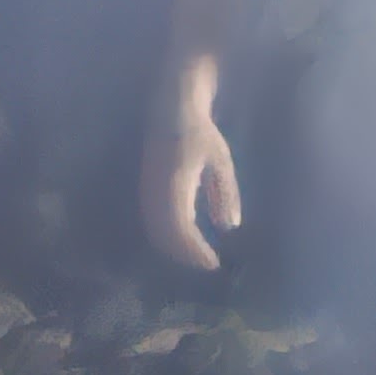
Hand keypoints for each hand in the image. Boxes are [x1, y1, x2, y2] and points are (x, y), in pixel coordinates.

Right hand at [143, 102, 240, 271]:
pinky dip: (169, 237)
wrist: (169, 109)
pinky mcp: (145, 191)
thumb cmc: (199, 132)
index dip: (194, 250)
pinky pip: (154, 222)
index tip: (213, 263)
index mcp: (174, 182)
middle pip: (164, 235)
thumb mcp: (220, 161)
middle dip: (185, 255)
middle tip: (210, 264)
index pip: (180, 227)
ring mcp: (146, 191)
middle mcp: (154, 191)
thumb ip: (224, 192)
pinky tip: (188, 241)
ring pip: (155, 231)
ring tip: (200, 256)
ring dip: (176, 248)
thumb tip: (230, 226)